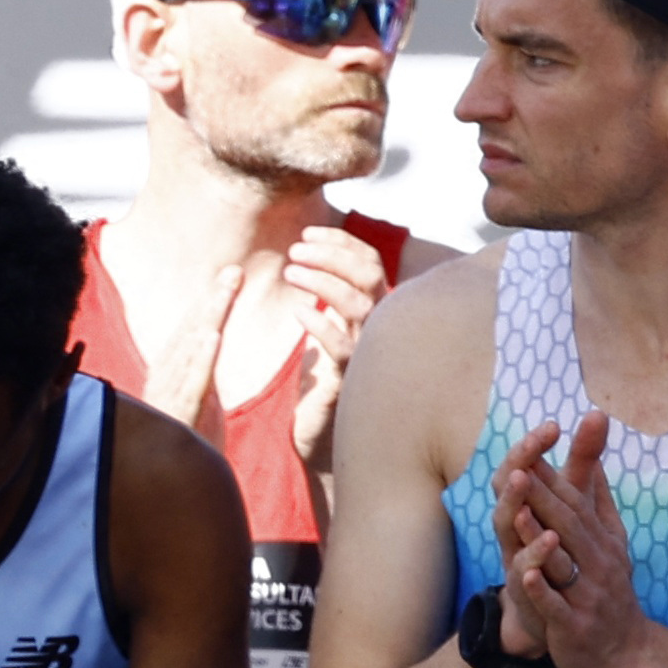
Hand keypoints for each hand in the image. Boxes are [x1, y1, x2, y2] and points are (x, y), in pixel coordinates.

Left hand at [283, 221, 390, 476]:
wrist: (323, 434)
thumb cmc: (325, 378)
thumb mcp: (329, 327)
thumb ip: (330, 296)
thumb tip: (312, 252)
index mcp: (373, 310)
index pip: (370, 262)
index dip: (342, 243)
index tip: (307, 233)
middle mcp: (377, 327)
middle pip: (369, 276)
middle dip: (333, 255)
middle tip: (294, 250)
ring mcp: (367, 354)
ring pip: (358, 305)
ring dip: (323, 282)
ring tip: (290, 272)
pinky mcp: (350, 382)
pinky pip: (341, 349)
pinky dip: (319, 326)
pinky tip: (298, 313)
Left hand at [498, 413, 664, 667]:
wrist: (627, 654)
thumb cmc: (612, 593)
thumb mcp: (610, 544)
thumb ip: (598, 503)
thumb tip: (594, 459)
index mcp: (601, 541)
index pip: (576, 502)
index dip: (554, 476)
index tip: (535, 447)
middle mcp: (598, 563)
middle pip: (568, 525)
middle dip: (544, 496)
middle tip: (521, 468)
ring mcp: (587, 595)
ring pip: (562, 563)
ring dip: (541, 538)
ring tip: (520, 512)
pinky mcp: (574, 626)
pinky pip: (557, 606)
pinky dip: (543, 590)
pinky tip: (527, 574)